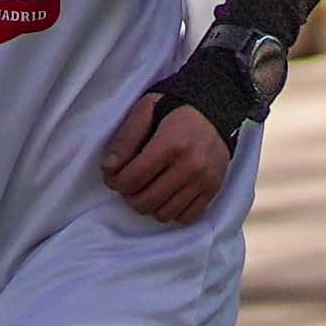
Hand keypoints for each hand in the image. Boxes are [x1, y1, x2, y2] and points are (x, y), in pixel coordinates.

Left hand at [96, 88, 234, 227]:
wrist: (216, 109)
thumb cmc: (176, 108)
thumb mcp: (146, 110)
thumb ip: (126, 139)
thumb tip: (109, 168)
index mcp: (170, 144)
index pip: (133, 179)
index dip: (115, 182)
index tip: (113, 177)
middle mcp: (190, 166)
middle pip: (146, 201)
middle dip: (129, 196)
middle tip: (128, 185)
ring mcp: (204, 180)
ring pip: (164, 214)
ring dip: (149, 205)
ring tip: (146, 189)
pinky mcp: (213, 189)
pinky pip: (186, 217)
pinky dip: (171, 211)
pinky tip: (165, 196)